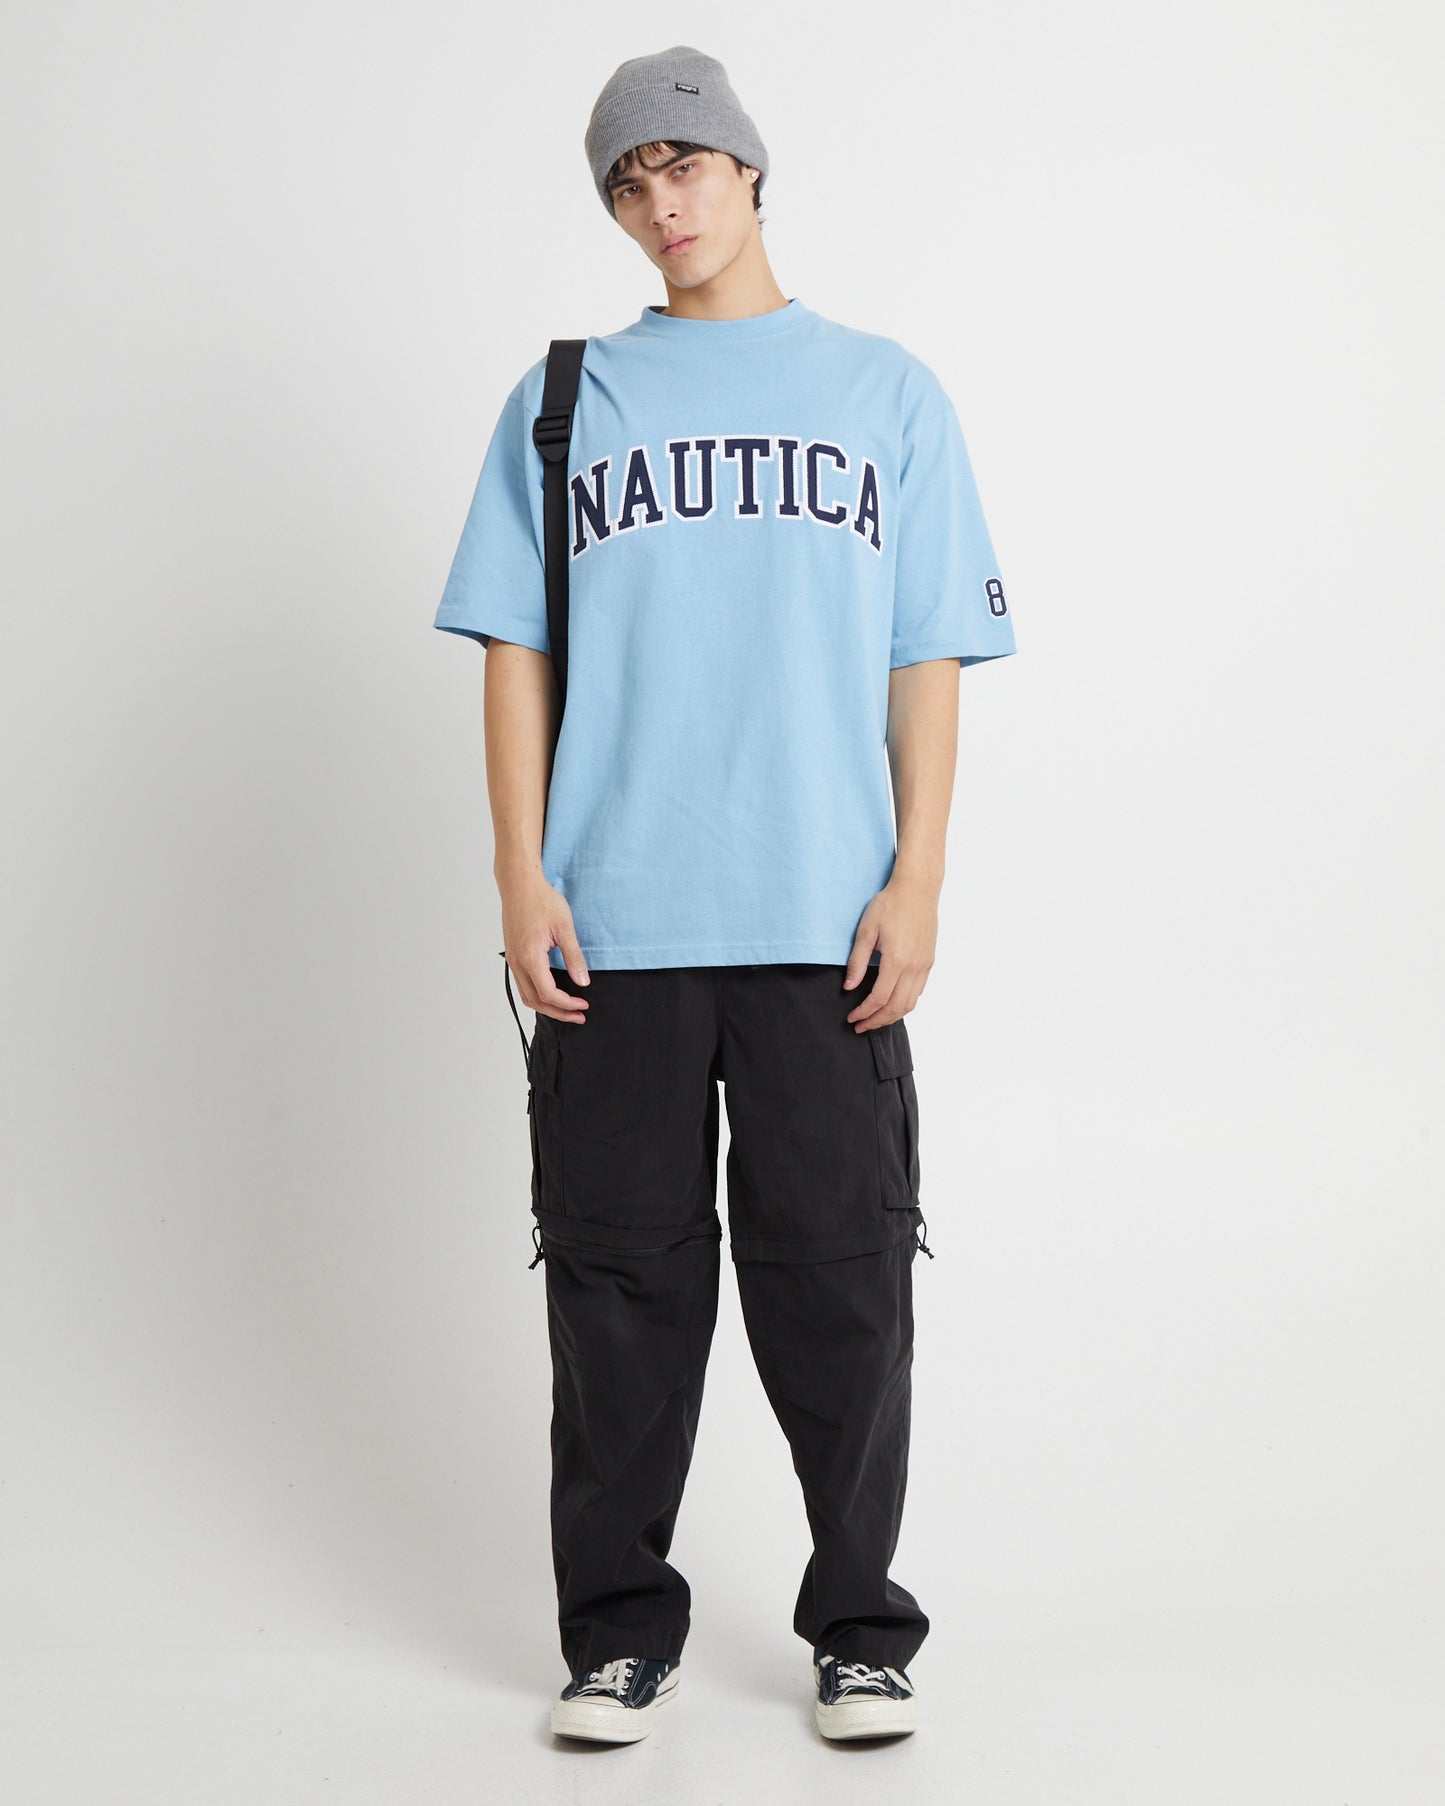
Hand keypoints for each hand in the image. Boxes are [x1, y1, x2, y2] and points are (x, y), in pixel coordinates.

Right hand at [500, 871, 590, 1022]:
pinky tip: (552, 992)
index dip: (567, 1004)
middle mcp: (517, 962)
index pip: (548, 994)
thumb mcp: (564, 928)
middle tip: (579, 1016)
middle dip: (558, 1012)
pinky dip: (537, 994)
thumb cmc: (542, 900)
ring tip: (568, 1008)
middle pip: (535, 1001)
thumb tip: (583, 982)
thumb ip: (574, 957)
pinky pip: (522, 983)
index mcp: (530, 957)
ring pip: (526, 995)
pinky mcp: (513, 955)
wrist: (519, 884)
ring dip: (547, 1006)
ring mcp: (512, 959)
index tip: (584, 1005)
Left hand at [841, 873, 937, 1029]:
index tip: (852, 1018)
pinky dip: (905, 1003)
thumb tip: (849, 987)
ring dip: (892, 1016)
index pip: (879, 999)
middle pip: (896, 1007)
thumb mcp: (866, 930)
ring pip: (910, 1003)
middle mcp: (914, 967)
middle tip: (860, 1026)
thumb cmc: (890, 905)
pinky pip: (918, 991)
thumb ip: (857, 961)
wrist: (917, 889)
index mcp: (896, 961)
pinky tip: (892, 1002)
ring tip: (875, 1019)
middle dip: (877, 1021)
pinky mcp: (929, 961)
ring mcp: (924, 965)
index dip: (864, 1012)